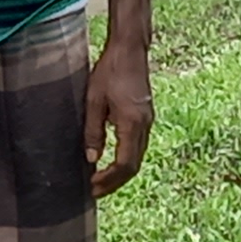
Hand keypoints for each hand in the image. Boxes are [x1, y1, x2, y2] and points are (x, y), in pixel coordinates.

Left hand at [83, 41, 154, 198]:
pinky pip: (138, 146)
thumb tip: (92, 159)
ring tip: (101, 180)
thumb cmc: (110, 71)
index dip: (109, 180)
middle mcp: (145, 126)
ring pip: (138, 157)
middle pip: (134, 166)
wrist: (130, 50)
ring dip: (121, 172)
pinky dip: (126, 159)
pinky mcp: (146, 116)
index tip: (92, 187)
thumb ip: (93, 131)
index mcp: (132, 124)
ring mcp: (148, 121)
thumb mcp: (93, 101)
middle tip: (95, 191)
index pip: (125, 165)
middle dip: (115, 182)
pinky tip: (111, 160)